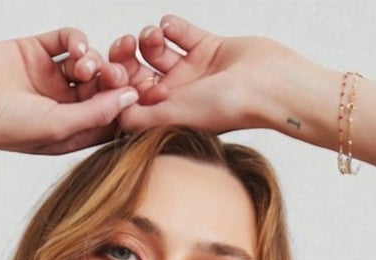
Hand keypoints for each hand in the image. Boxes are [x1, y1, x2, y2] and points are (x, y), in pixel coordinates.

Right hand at [0, 26, 155, 155]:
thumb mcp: (57, 127)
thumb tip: (132, 99)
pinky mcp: (37, 50)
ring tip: (85, 65)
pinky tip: (74, 49)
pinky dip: (77, 40)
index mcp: (70, 131)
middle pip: (105, 87)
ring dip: (95, 59)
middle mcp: (63, 105)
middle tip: (118, 73)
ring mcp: (51, 77)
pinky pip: (68, 39)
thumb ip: (97, 113)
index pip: (111, 117)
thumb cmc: (4, 127)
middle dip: (116, 78)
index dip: (131, 105)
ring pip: (90, 61)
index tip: (148, 93)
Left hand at [113, 17, 289, 135]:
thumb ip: (137, 118)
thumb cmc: (224, 107)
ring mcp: (191, 71)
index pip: (130, 98)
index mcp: (165, 115)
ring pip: (157, 50)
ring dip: (149, 39)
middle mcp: (176, 95)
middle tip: (125, 45)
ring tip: (154, 35)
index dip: (116, 84)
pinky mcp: (208, 48)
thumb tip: (109, 118)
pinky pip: (181, 32)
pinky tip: (170, 27)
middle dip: (128, 57)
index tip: (109, 71)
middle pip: (140, 72)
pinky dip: (171, 26)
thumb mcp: (172, 116)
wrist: (266, 84)